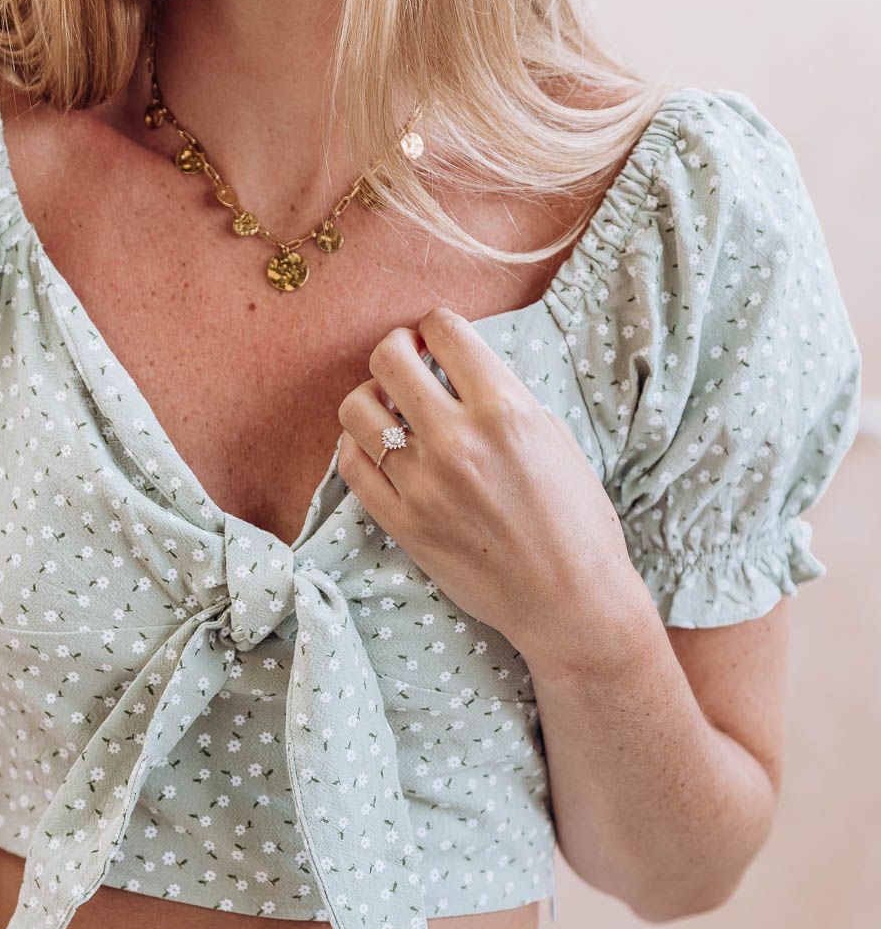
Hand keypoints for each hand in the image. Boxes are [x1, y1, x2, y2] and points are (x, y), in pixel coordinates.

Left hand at [335, 305, 642, 663]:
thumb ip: (503, 398)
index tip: (437, 339)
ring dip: (371, 398)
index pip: (444, 330)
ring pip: (357, 410)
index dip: (436, 326)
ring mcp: (424, 485)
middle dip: (396, 349)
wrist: (572, 602)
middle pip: (388, 358)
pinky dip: (357, 445)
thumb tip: (455, 371)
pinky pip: (351, 465)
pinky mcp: (403, 524)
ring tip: (391, 408)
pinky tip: (379, 447)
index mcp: (505, 410)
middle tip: (408, 362)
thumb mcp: (554, 439)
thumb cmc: (577, 521)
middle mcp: (458, 441)